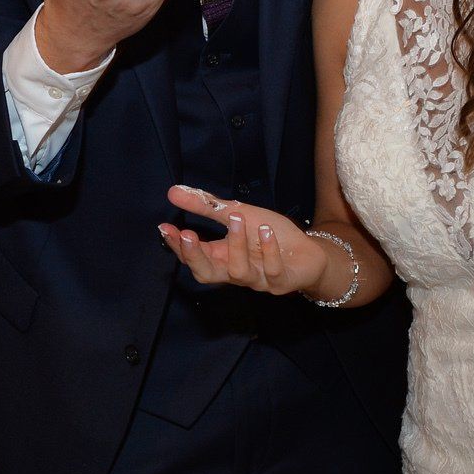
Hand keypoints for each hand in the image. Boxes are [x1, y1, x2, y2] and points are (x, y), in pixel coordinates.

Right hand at [157, 185, 338, 297]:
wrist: (307, 252)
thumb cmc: (269, 234)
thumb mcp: (238, 214)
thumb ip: (208, 206)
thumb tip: (173, 191)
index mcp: (222, 257)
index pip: (193, 257)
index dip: (178, 246)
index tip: (165, 228)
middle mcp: (236, 272)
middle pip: (206, 274)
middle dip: (195, 256)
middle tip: (187, 234)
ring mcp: (258, 279)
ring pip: (239, 271)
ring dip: (236, 244)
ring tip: (237, 218)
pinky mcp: (281, 281)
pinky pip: (272, 271)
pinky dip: (269, 251)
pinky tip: (265, 231)